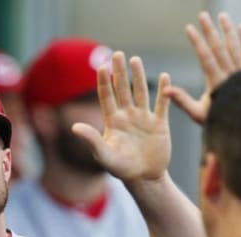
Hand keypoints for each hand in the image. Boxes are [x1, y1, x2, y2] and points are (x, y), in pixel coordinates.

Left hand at [73, 52, 171, 183]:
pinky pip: (162, 105)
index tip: (101, 66)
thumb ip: (91, 140)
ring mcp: (144, 118)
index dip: (104, 81)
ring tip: (135, 60)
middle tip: (117, 54)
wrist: (144, 179)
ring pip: (141, 92)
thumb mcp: (104, 155)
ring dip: (139, 76)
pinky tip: (165, 77)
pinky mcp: (160, 124)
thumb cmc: (121, 169)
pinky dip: (164, 92)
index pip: (106, 96)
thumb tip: (74, 126)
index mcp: (113, 121)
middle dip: (120, 72)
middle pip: (123, 89)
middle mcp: (128, 116)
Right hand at [164, 12, 240, 123]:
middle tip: (202, 15)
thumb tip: (166, 90)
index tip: (189, 28)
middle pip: (219, 48)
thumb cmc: (222, 121)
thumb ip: (183, 101)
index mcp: (217, 83)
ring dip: (228, 31)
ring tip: (222, 16)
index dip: (197, 42)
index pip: (205, 57)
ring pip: (235, 47)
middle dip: (210, 30)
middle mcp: (231, 74)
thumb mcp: (199, 114)